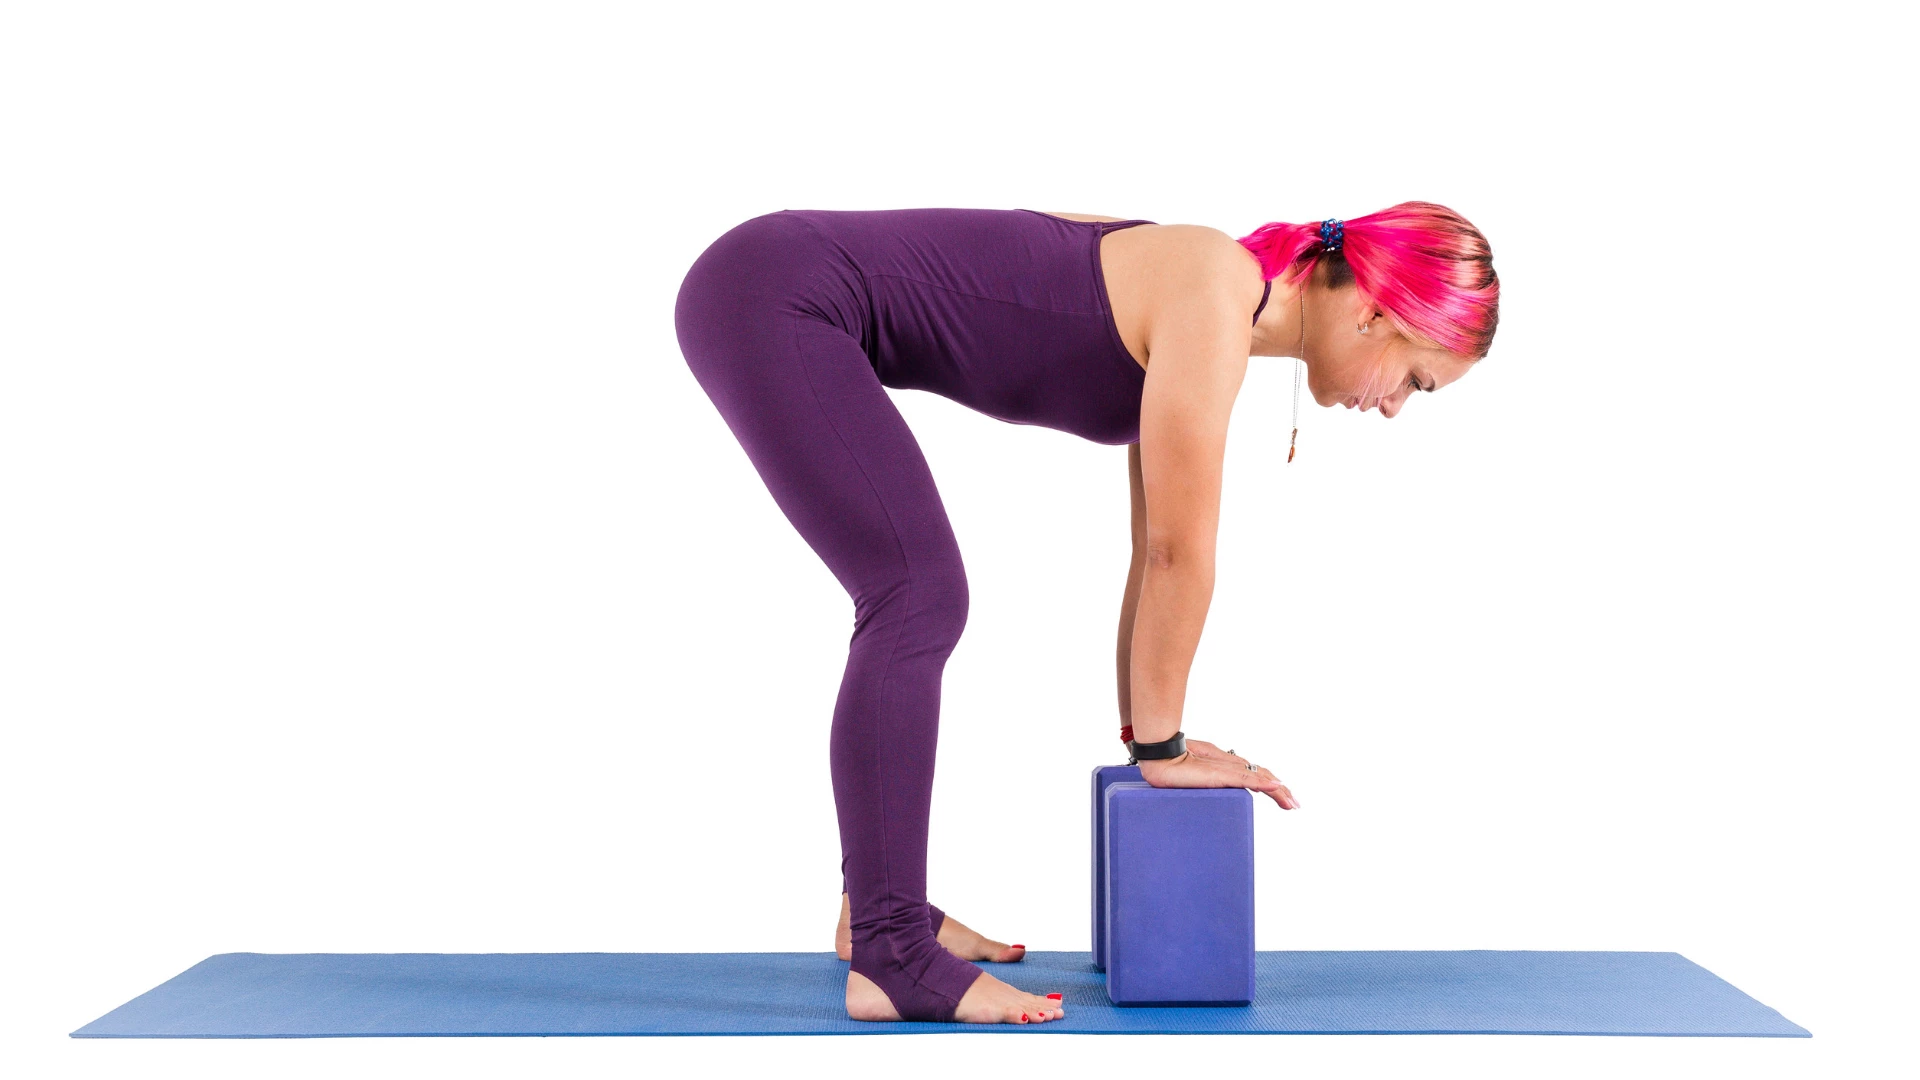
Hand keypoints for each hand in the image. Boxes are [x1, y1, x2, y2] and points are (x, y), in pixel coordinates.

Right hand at [1136, 739, 1300, 809]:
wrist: (1161, 759)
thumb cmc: (1175, 764)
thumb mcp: (1200, 775)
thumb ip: (1214, 780)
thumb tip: (1224, 788)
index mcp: (1226, 766)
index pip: (1255, 775)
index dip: (1272, 784)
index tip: (1284, 797)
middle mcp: (1230, 766)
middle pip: (1262, 776)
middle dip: (1281, 792)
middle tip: (1294, 805)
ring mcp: (1227, 769)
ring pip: (1260, 778)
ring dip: (1279, 791)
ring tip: (1291, 803)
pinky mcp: (1221, 773)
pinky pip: (1247, 778)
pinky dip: (1263, 783)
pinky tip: (1277, 788)